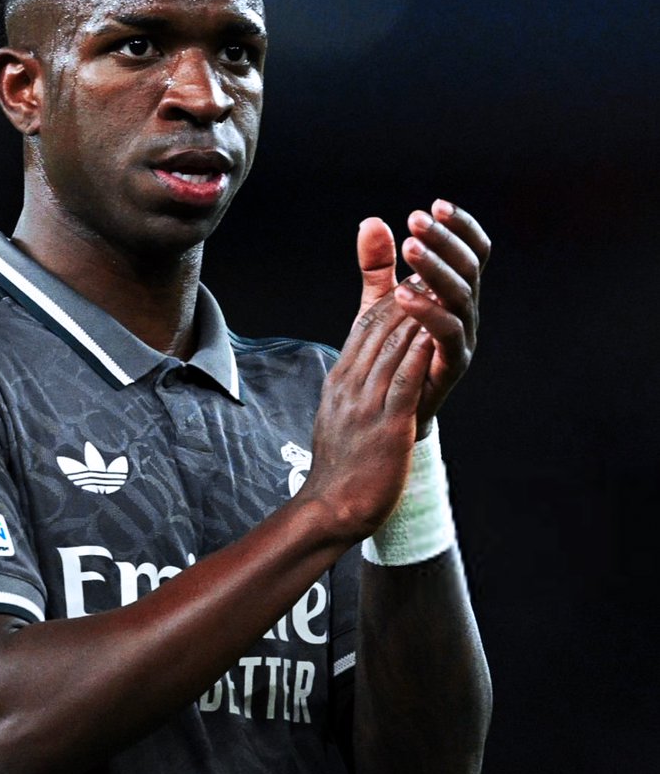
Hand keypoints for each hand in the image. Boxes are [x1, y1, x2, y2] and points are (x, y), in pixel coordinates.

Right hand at [303, 291, 433, 542]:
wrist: (333, 505)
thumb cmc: (343, 462)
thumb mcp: (342, 410)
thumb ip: (356, 378)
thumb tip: (364, 356)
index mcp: (341, 377)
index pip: (366, 325)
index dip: (392, 296)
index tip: (415, 275)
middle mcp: (350, 383)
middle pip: (380, 327)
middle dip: (408, 296)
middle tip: (434, 268)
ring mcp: (366, 403)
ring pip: (394, 347)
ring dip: (418, 315)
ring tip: (440, 289)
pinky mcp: (386, 425)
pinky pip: (404, 382)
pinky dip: (419, 354)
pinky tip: (433, 335)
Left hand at [356, 201, 489, 430]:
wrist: (386, 410)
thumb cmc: (389, 353)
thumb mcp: (377, 303)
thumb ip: (377, 266)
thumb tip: (371, 221)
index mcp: (454, 293)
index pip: (470, 251)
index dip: (460, 227)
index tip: (435, 205)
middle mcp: (465, 312)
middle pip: (468, 267)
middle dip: (444, 240)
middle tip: (417, 218)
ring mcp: (462, 339)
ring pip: (461, 295)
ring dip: (436, 267)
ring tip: (409, 246)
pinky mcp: (451, 365)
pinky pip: (447, 334)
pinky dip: (427, 311)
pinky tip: (403, 294)